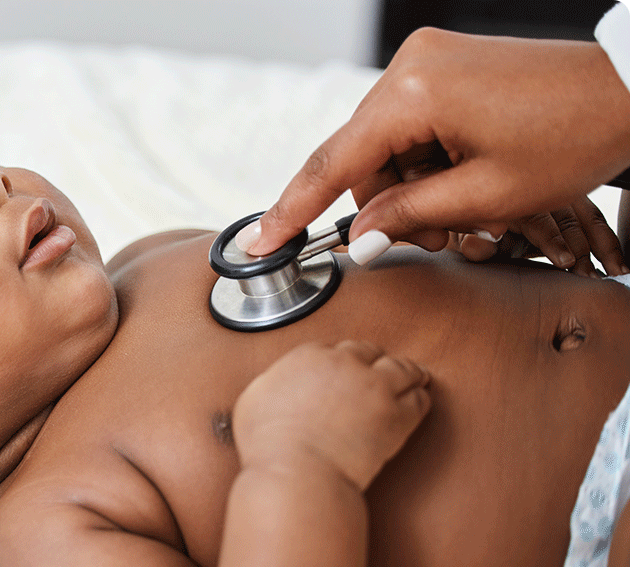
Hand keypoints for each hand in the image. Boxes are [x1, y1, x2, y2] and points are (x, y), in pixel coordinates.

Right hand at [233, 341, 430, 490]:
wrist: (298, 473)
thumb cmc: (269, 445)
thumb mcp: (252, 400)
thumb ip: (272, 381)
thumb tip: (279, 383)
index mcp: (309, 357)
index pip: (333, 347)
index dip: (340, 359)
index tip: (343, 369)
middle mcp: (345, 364)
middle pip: (369, 351)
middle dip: (373, 360)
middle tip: (378, 368)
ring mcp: (376, 388)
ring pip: (403, 367)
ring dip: (407, 371)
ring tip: (414, 376)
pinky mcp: (398, 415)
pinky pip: (419, 399)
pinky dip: (420, 398)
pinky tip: (419, 400)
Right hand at [249, 28, 629, 257]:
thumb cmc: (572, 138)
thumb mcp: (486, 195)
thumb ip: (409, 216)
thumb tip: (361, 240)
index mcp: (414, 92)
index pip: (333, 162)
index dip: (293, 210)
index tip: (259, 242)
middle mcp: (410, 65)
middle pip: (361, 157)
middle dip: (388, 205)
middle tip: (436, 237)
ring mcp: (428, 59)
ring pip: (385, 146)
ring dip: (412, 186)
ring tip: (465, 208)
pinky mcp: (445, 63)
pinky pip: (411, 124)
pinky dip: (428, 160)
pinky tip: (465, 175)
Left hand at [447, 196, 625, 275]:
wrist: (472, 215)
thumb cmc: (467, 229)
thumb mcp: (463, 238)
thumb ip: (471, 244)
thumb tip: (477, 246)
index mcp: (510, 199)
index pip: (536, 218)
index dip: (552, 240)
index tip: (565, 261)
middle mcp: (537, 192)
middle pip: (567, 217)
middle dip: (582, 247)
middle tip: (589, 277)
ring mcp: (556, 196)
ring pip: (587, 216)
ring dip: (603, 244)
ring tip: (615, 271)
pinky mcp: (571, 205)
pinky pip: (593, 219)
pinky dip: (607, 240)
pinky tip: (617, 262)